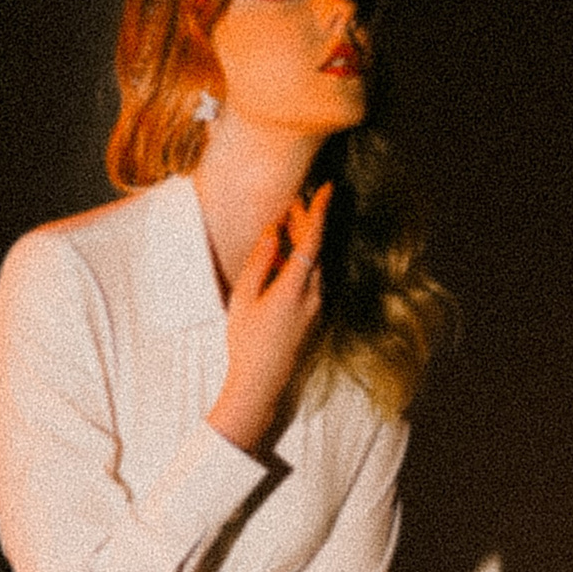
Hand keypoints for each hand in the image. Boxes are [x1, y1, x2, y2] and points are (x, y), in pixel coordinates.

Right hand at [208, 185, 330, 453]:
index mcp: (295, 287)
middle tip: (293, 203)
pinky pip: (310, 279)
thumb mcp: (245, 296)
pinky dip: (300, 262)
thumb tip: (272, 232)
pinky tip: (282, 259)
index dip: (319, 213)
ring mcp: (315, 307)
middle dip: (306, 224)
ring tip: (285, 225)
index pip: (313, 241)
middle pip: (315, 249)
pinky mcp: (312, 315)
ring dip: (303, 243)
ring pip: (314, 264)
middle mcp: (313, 295)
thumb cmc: (247, 340)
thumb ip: (260, 260)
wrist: (261, 382)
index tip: (327, 189)